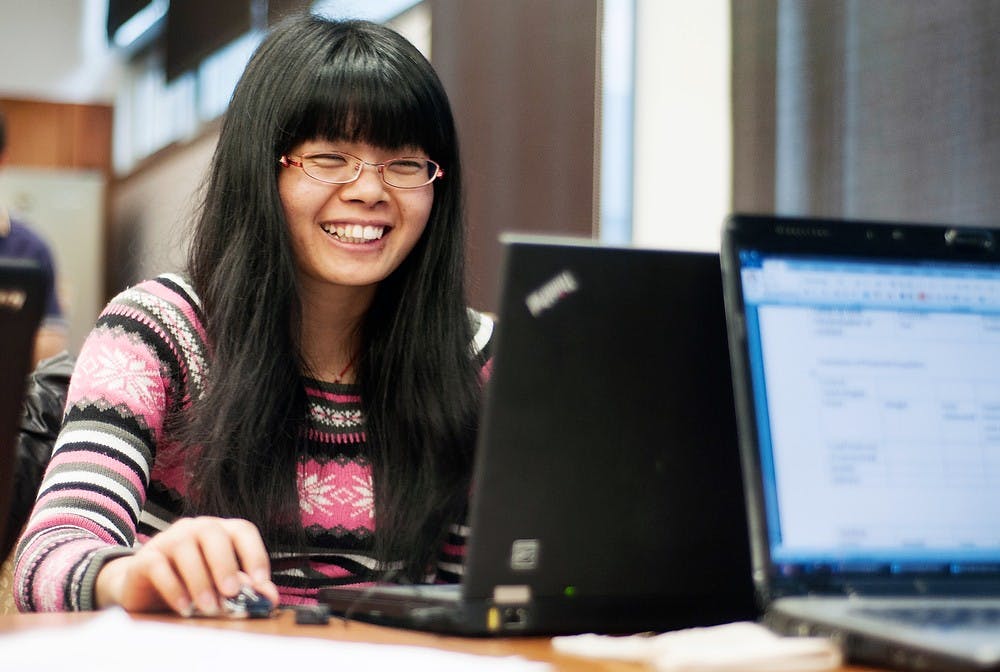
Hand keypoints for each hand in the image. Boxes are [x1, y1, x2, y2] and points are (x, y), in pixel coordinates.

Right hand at [95, 516, 279, 615]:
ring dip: (200, 579)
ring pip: (184, 547)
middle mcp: (194, 529)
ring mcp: (167, 540)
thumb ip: (246, 589)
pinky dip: (173, 588)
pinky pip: (157, 566)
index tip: (261, 582)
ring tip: (207, 607)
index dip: (254, 554)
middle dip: (224, 564)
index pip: (242, 530)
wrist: (144, 591)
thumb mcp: (220, 588)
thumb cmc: (189, 585)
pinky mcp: (144, 559)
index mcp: (220, 532)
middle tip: (231, 593)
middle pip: (212, 532)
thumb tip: (270, 597)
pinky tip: (184, 607)